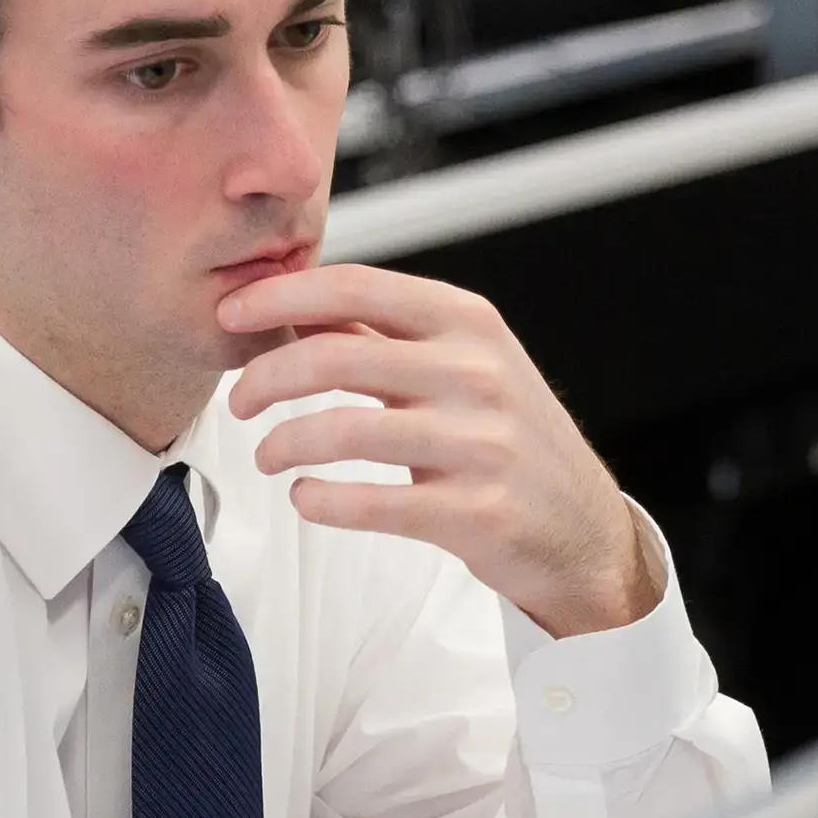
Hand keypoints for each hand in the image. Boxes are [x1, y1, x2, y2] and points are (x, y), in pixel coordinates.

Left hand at [214, 263, 660, 637]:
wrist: (583, 529)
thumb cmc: (511, 441)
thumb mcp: (462, 366)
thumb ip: (385, 336)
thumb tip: (297, 304)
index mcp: (469, 323)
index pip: (357, 287)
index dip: (282, 296)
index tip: (233, 312)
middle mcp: (477, 374)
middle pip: (336, 356)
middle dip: (265, 378)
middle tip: (239, 401)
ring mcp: (480, 444)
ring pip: (343, 431)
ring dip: (283, 444)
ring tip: (267, 455)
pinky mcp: (475, 512)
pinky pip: (370, 503)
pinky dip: (319, 500)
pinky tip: (305, 496)